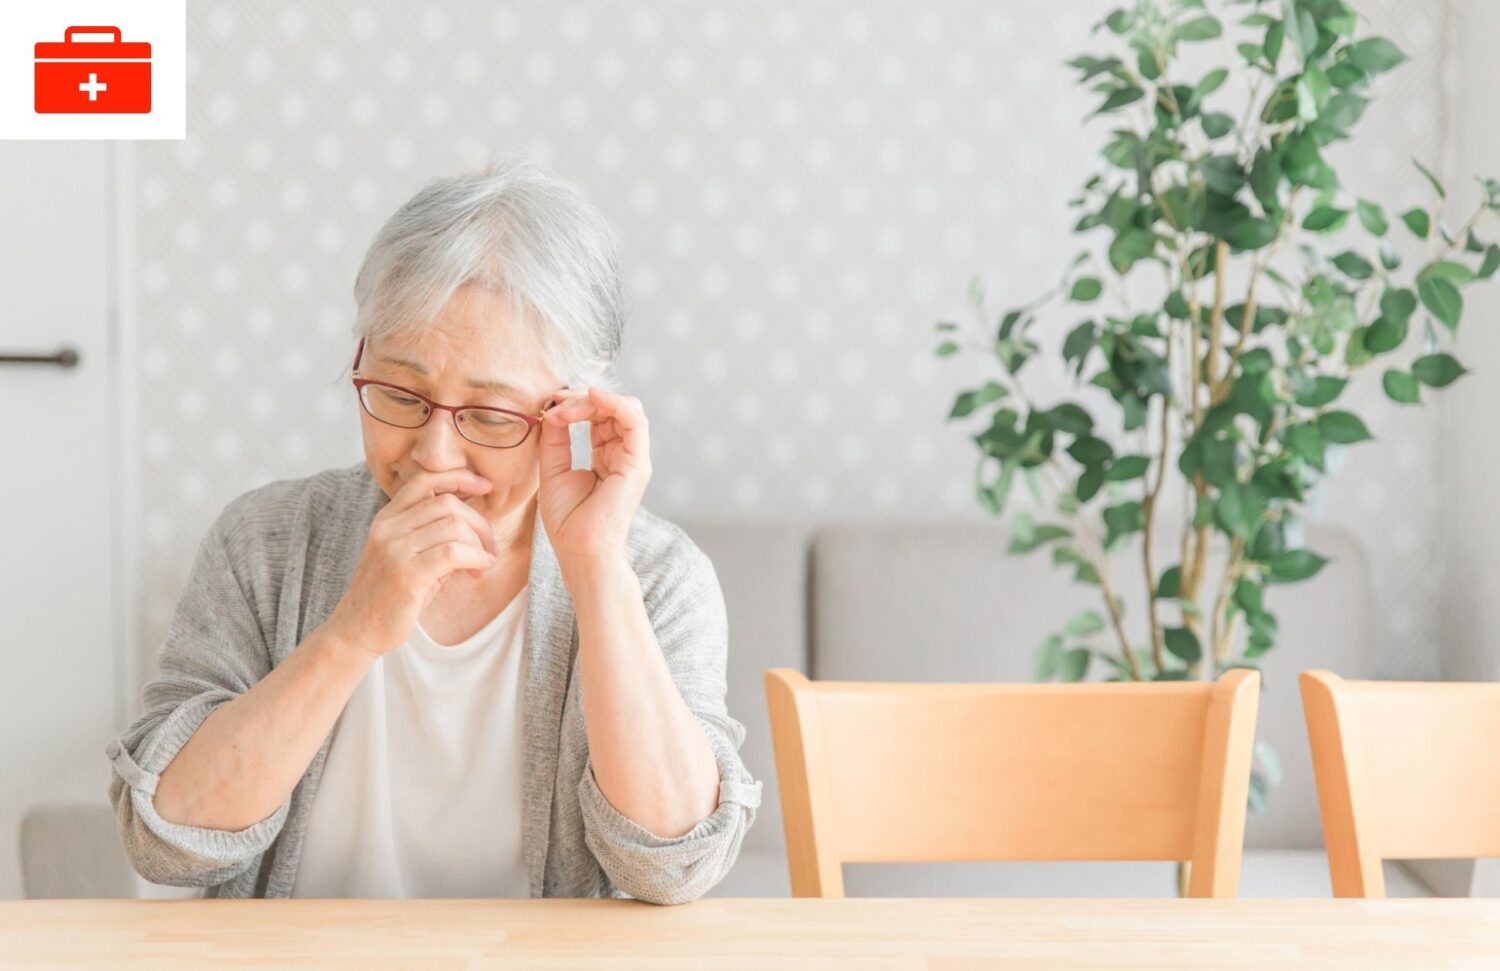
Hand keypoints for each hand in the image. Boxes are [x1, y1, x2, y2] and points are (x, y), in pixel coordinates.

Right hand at [324, 468, 498, 657]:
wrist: (357, 630)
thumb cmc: (390, 595)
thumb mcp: (408, 555)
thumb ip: (434, 534)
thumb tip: (477, 521)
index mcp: (387, 518)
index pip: (424, 480)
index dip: (459, 478)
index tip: (483, 486)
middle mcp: (389, 528)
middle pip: (448, 503)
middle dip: (479, 523)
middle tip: (489, 547)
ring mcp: (395, 549)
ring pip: (454, 526)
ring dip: (480, 544)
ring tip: (483, 564)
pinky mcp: (407, 574)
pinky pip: (454, 552)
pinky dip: (476, 558)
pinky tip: (479, 570)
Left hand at [537, 387, 651, 564]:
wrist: (579, 551)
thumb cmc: (568, 521)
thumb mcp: (553, 469)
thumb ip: (555, 439)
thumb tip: (554, 410)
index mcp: (608, 457)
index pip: (601, 416)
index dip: (578, 402)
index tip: (551, 402)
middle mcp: (625, 455)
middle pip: (614, 408)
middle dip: (584, 397)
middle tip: (557, 400)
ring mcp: (634, 459)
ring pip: (627, 408)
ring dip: (594, 399)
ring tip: (567, 405)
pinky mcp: (637, 464)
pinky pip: (634, 421)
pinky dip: (614, 402)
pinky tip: (591, 398)